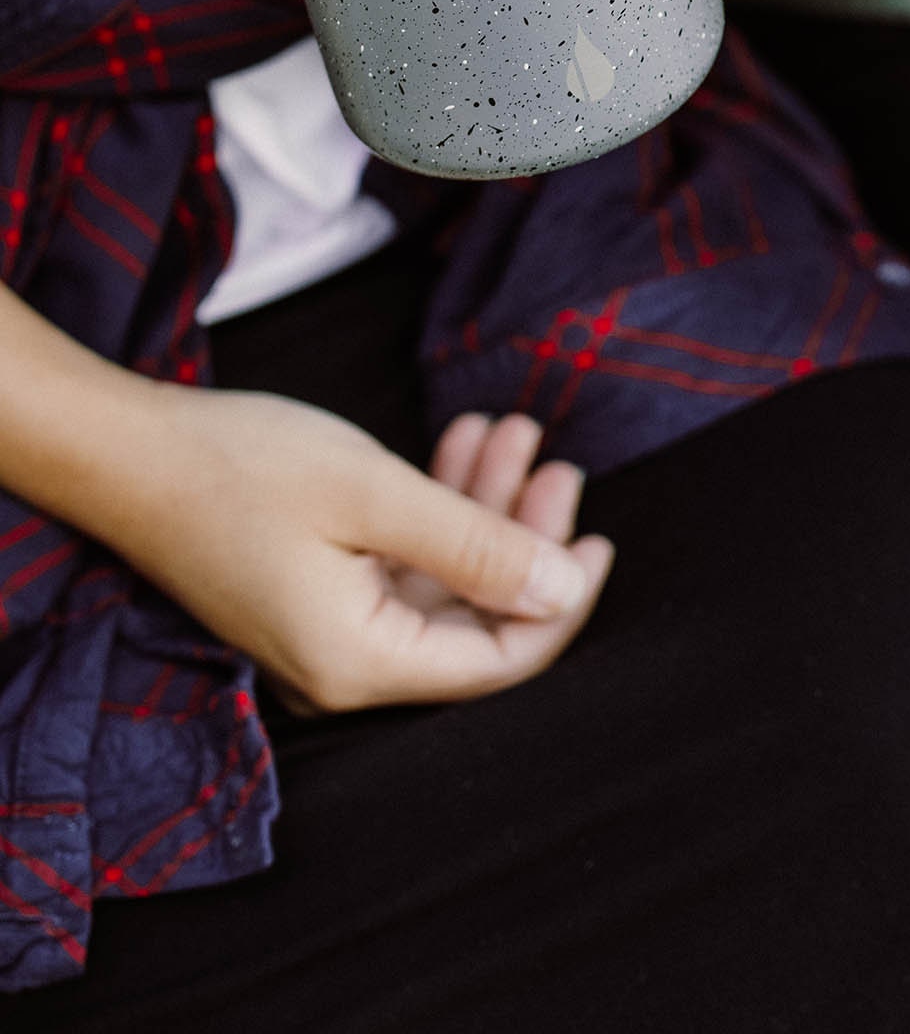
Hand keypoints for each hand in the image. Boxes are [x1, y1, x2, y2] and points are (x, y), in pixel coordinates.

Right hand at [116, 391, 612, 714]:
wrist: (127, 450)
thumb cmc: (246, 467)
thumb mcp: (378, 496)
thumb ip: (478, 548)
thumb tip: (564, 590)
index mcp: (360, 662)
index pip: (498, 663)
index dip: (559, 604)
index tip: (598, 536)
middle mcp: (343, 665)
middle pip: (474, 617)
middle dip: (524, 535)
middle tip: (555, 462)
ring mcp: (325, 629)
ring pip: (441, 578)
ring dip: (482, 506)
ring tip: (510, 430)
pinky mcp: (313, 592)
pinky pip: (399, 561)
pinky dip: (437, 505)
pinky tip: (460, 442)